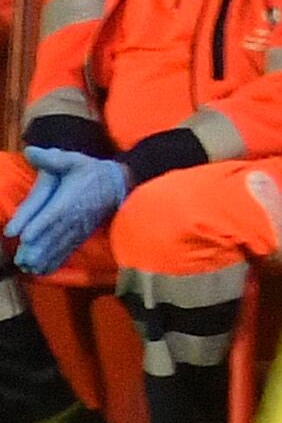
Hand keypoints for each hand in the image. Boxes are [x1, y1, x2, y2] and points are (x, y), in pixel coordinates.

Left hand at [4, 148, 129, 275]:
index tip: (24, 236)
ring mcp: (78, 227)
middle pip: (54, 234)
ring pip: (60, 245)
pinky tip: (43, 270)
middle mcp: (74, 216)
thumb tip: (30, 152)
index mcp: (69, 198)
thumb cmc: (92, 171)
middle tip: (22, 259)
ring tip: (29, 268)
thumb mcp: (74, 160)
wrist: (118, 184)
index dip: (39, 224)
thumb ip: (52, 158)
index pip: (53, 213)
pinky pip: (68, 250)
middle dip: (38, 248)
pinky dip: (56, 261)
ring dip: (45, 258)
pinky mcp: (81, 234)